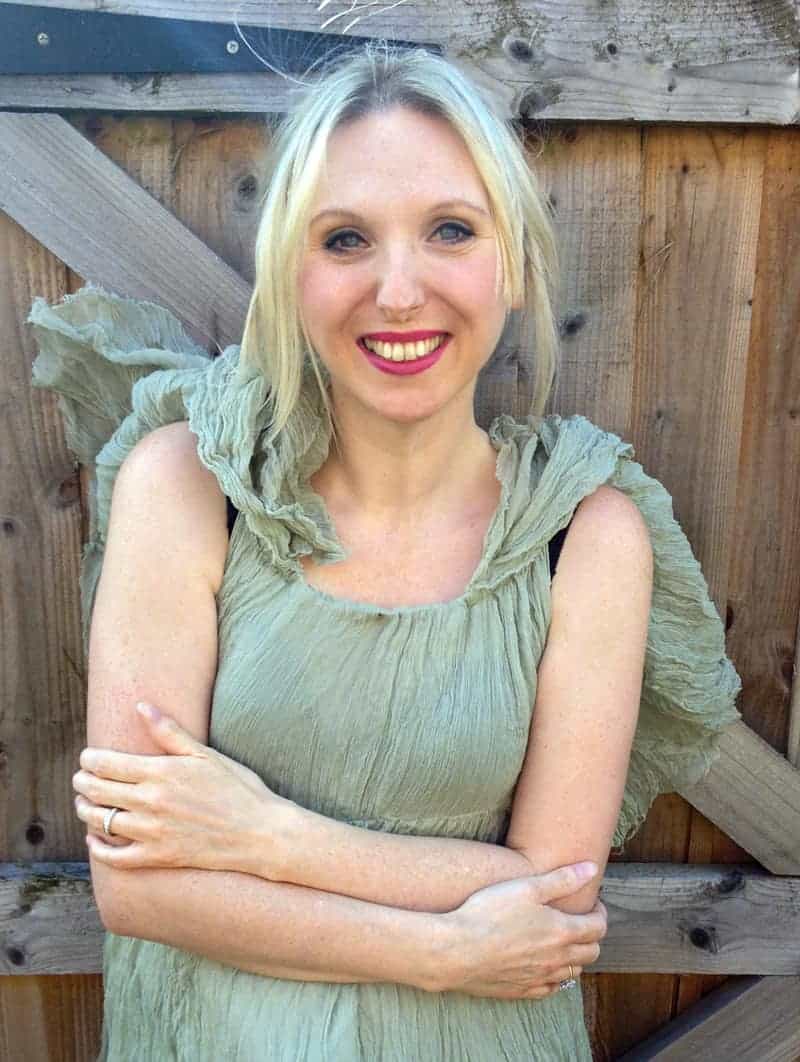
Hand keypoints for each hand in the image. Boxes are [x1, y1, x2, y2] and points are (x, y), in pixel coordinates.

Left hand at [72, 702, 294, 877]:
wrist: (259, 832)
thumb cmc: (238, 788)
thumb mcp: (205, 754)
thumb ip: (170, 732)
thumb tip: (141, 706)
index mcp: (161, 772)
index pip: (107, 763)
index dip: (90, 759)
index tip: (87, 757)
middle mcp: (151, 802)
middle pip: (97, 791)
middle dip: (82, 782)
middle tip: (80, 778)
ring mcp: (152, 832)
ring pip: (100, 822)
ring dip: (85, 811)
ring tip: (85, 804)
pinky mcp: (158, 857)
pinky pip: (115, 857)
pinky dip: (98, 848)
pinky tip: (95, 839)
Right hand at [436, 863, 606, 998]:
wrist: (457, 950)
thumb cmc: (489, 912)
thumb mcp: (527, 887)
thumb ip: (563, 879)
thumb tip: (591, 868)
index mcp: (562, 931)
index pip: (598, 927)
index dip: (600, 913)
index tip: (592, 904)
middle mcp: (557, 959)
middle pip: (591, 953)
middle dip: (592, 935)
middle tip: (580, 921)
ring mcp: (540, 978)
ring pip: (573, 973)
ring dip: (575, 957)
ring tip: (562, 941)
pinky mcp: (522, 990)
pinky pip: (551, 988)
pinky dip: (555, 977)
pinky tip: (544, 965)